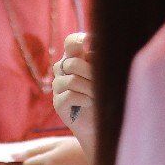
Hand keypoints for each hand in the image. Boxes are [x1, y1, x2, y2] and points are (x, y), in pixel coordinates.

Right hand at [53, 33, 95, 151]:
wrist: (101, 124)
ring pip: (72, 80)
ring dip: (90, 88)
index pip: (71, 42)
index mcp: (75, 58)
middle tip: (102, 82)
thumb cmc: (106, 96)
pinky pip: (71, 95)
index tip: (91, 42)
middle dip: (90, 72)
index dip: (79, 40)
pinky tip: (90, 104)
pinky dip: (85, 100)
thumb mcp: (105, 76)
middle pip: (72, 62)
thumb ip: (100, 61)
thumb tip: (98, 50)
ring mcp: (58, 86)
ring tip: (97, 96)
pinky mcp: (58, 103)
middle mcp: (63, 70)